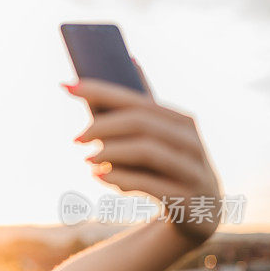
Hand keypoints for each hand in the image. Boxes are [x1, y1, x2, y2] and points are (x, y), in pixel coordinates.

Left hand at [65, 59, 222, 243]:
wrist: (201, 212)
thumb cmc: (168, 167)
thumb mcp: (158, 137)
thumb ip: (142, 107)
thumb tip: (130, 59)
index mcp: (181, 121)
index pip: (137, 100)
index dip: (101, 92)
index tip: (68, 87)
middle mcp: (191, 141)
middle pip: (141, 123)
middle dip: (102, 127)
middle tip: (76, 138)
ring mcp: (192, 170)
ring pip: (147, 151)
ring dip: (110, 153)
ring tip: (87, 159)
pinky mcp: (186, 199)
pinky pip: (149, 184)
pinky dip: (119, 179)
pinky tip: (99, 177)